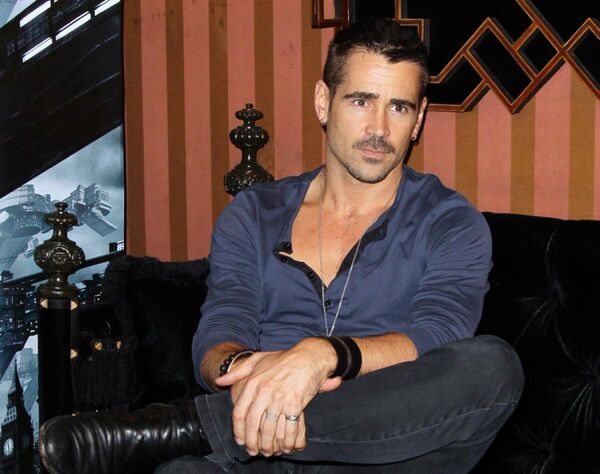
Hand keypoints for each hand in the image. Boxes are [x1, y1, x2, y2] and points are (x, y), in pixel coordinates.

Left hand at [215, 339, 340, 456]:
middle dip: (252, 442)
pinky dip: (287, 441)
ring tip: (270, 452)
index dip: (239, 430)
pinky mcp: (295, 404)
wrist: (308, 356)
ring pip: (270, 430)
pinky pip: (288, 429)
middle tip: (254, 452)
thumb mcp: (257, 360)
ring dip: (269, 445)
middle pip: (253, 425)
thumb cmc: (283, 359)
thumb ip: (237, 372)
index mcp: (253, 382)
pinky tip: (287, 446)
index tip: (240, 441)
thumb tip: (218, 381)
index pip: (239, 413)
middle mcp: (264, 392)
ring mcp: (280, 399)